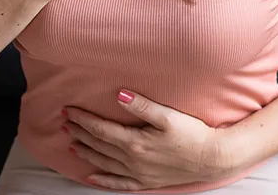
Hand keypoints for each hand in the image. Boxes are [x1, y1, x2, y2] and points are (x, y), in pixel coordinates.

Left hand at [62, 90, 232, 190]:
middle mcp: (133, 160)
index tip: (69, 110)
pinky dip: (103, 180)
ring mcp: (138, 173)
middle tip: (64, 123)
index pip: (100, 129)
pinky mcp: (146, 181)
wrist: (213, 159)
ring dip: (87, 153)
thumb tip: (118, 95)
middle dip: (80, 133)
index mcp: (135, 142)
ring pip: (105, 163)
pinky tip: (91, 177)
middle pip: (99, 145)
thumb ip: (142, 106)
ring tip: (72, 144)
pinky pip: (119, 184)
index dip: (83, 119)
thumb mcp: (168, 116)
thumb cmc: (193, 134)